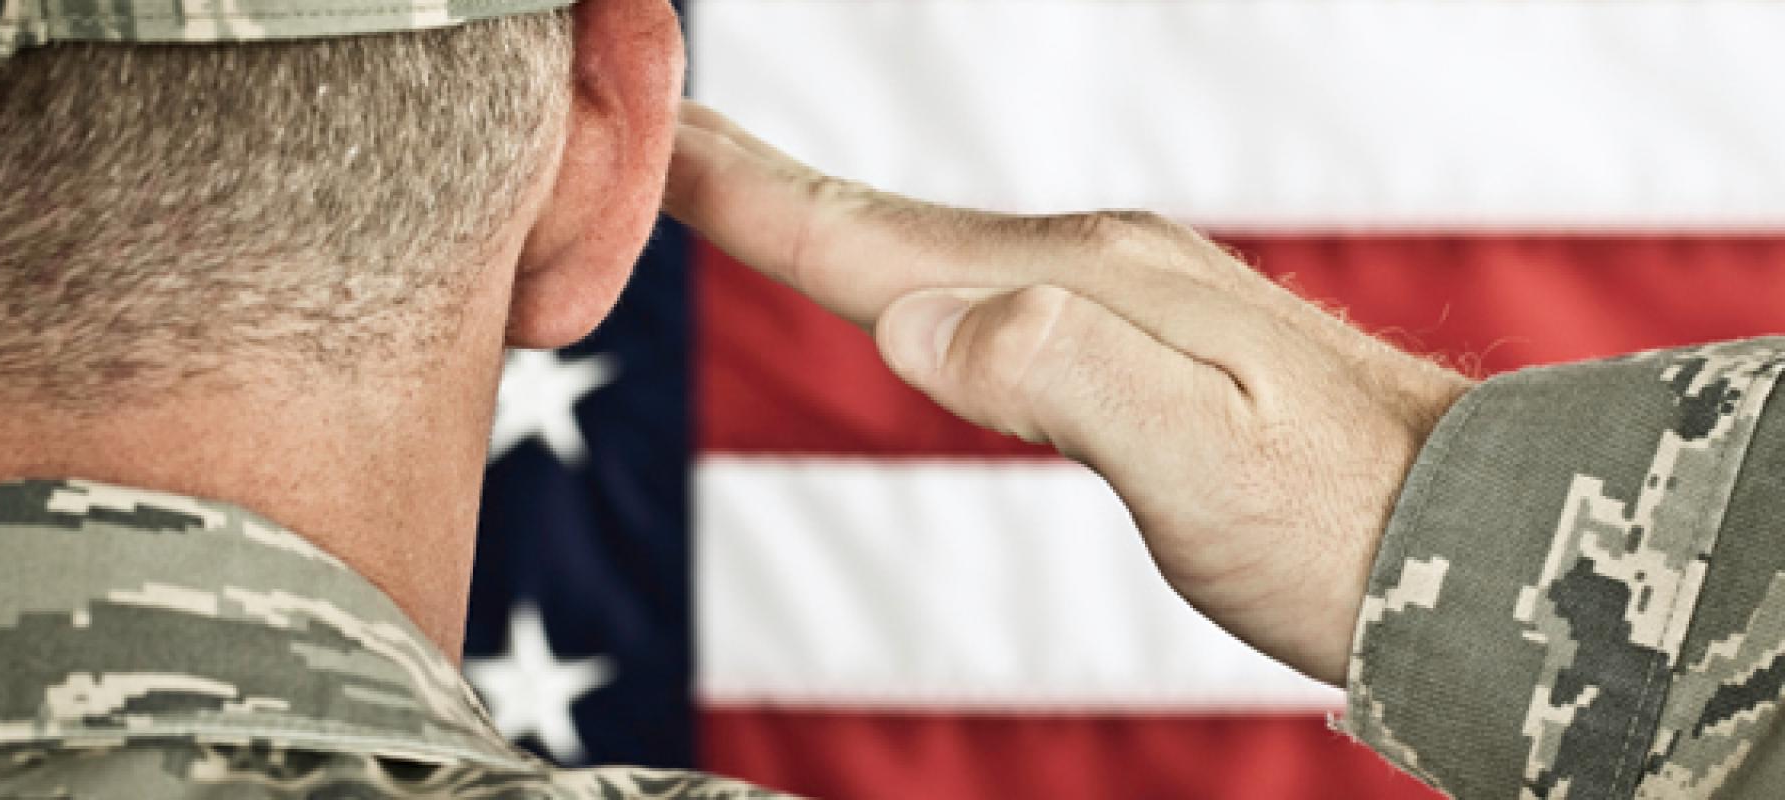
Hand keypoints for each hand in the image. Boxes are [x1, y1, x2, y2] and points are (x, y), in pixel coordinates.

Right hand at [663, 102, 1473, 684]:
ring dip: (820, 217)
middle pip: (885, 220)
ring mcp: (1113, 294)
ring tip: (737, 186)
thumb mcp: (1198, 460)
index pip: (876, 238)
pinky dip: (900, 266)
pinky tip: (897, 279)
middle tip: (655, 130)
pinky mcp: (1132, 337)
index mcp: (1079, 286)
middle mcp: (1088, 266)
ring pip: (928, 246)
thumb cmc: (1338, 521)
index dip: (751, 195)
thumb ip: (1060, 375)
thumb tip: (916, 322)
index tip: (651, 140)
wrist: (1469, 535)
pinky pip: (979, 285)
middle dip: (759, 178)